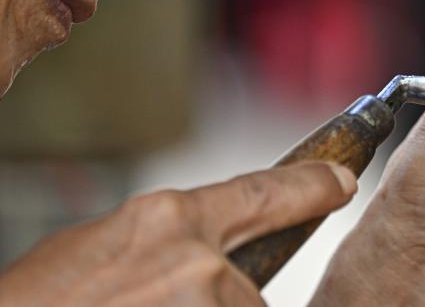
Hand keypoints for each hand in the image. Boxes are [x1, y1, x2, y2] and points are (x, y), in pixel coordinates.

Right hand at [0, 162, 356, 305]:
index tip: (342, 181)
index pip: (263, 192)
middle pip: (247, 292)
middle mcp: (195, 260)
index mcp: (165, 220)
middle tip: (159, 302)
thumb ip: (159, 249)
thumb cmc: (32, 305)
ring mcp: (202, 305)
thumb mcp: (96, 253)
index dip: (309, 187)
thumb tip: (199, 259)